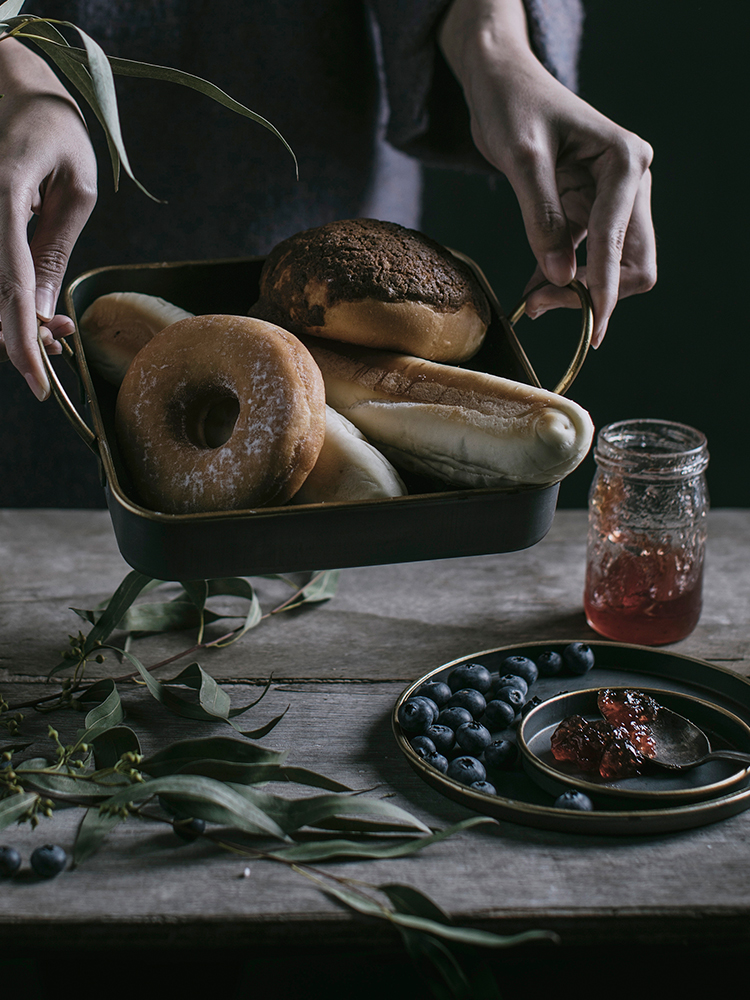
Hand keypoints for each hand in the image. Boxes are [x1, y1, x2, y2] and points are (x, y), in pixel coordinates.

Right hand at [0, 38, 96, 396]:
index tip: (39, 383)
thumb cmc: (53, 127)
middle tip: (61, 343)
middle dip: (22, 335)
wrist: (9, 81)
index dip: (21, 339)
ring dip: (15, 317)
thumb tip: (44, 311)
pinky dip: (9, 294)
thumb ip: (56, 249)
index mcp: (3, 194)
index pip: (10, 283)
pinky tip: (38, 304)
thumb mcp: (76, 187)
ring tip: (56, 323)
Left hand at [439, 0, 655, 345]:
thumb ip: (542, 218)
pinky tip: (533, 291)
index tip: (592, 331)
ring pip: (613, 266)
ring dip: (577, 291)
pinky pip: (588, 259)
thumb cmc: (512, 106)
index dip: (604, 290)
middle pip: (634, 262)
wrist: (501, 83)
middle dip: (595, 293)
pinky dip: (563, 279)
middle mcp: (630, 182)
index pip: (621, 242)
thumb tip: (561, 278)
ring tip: (530, 301)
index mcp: (625, 163)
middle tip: (541, 306)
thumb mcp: (522, 159)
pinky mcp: (591, 209)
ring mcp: (614, 198)